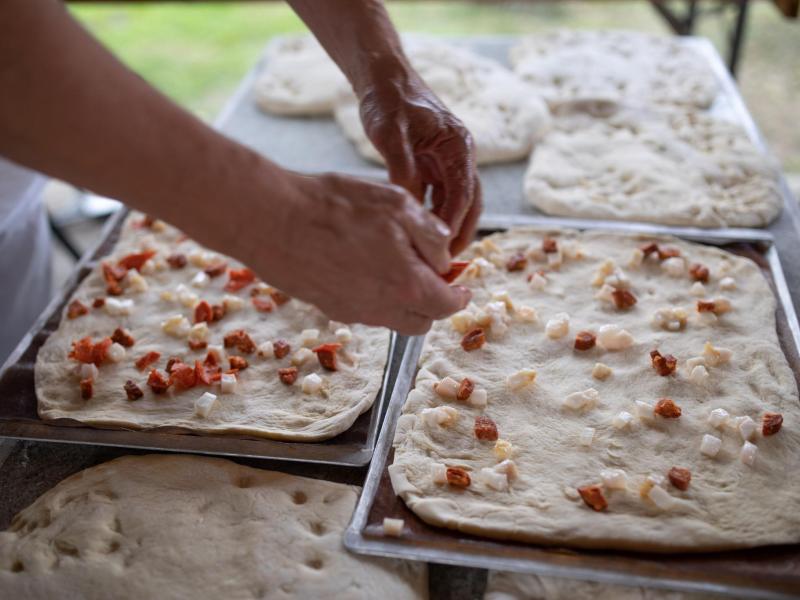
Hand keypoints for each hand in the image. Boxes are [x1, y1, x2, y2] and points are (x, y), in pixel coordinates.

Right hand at [239, 169, 470, 334]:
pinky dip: (375, 296)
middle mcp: (381, 309)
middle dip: (433, 302)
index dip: (460, 294)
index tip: (462, 283)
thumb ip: (431, 236)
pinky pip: (364, 310)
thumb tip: (445, 258)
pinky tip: (364, 265)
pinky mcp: (328, 307)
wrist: (271, 218)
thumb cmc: (335, 206)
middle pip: (422, 321)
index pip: (447, 305)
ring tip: (395, 265)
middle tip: (431, 274)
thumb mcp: (398, 205)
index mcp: (407, 286)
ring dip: (403, 299)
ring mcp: (352, 312)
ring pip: (392, 318)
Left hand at [358, 67, 481, 255]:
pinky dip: (433, 216)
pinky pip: (440, 197)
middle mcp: (460, 155)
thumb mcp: (390, 134)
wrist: (384, 78)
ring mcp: (449, 160)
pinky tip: (418, 234)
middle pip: (469, 203)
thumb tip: (409, 206)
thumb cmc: (388, 100)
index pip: (463, 194)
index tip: (440, 249)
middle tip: (442, 262)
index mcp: (458, 146)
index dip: (453, 224)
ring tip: (430, 255)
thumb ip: (401, 169)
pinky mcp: (434, 165)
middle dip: (459, 233)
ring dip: (446, 228)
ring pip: (456, 203)